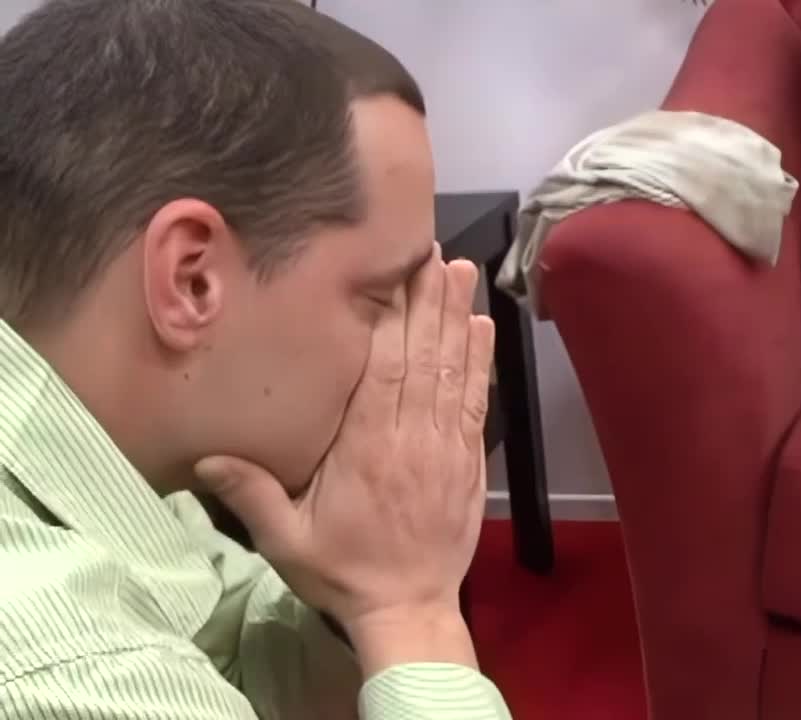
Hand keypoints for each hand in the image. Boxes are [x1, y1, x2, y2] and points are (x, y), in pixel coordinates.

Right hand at [193, 244, 495, 672]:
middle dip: (428, 301)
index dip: (393, 317)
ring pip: (453, 371)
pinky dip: (480, 363)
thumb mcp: (286, 541)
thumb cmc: (344, 572)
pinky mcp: (469, 460)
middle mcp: (411, 437)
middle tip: (434, 251)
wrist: (410, 609)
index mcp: (367, 448)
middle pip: (422, 356)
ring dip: (458, 318)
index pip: (383, 368)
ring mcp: (446, 446)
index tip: (395, 273)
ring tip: (461, 272)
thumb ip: (251, 495)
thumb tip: (206, 454)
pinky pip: (476, 401)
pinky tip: (482, 328)